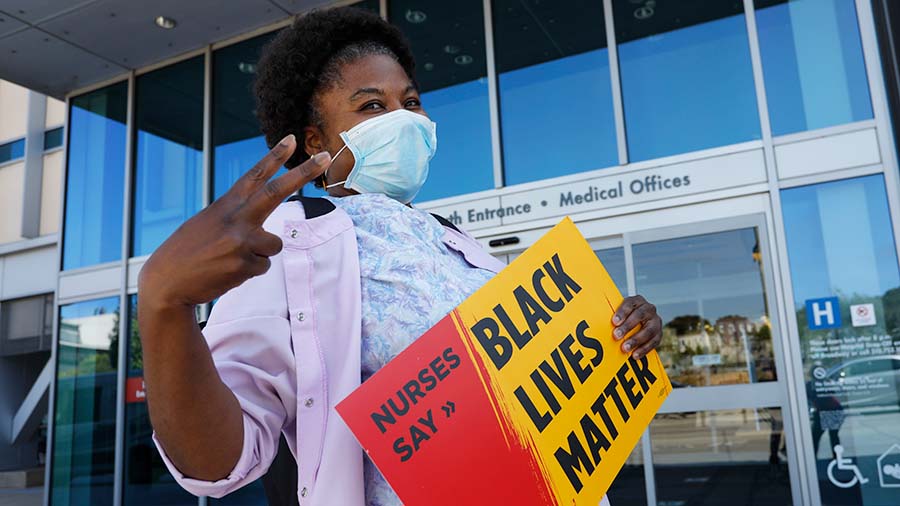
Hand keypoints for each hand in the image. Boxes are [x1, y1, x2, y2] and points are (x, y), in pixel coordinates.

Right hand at [138, 134, 330, 309]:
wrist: (167, 282)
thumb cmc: (189, 252)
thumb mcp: (209, 223)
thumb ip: (237, 218)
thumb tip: (266, 228)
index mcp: (226, 205)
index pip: (254, 176)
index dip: (274, 156)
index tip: (291, 138)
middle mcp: (236, 218)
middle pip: (277, 191)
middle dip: (303, 173)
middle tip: (326, 156)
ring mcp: (241, 241)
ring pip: (274, 244)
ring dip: (260, 253)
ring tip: (231, 259)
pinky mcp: (245, 264)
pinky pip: (263, 267)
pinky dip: (249, 271)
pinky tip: (227, 272)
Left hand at [611, 295, 661, 359]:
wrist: (640, 322)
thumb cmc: (625, 317)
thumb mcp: (619, 312)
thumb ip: (610, 314)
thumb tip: (595, 318)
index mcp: (637, 301)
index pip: (630, 303)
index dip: (622, 312)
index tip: (614, 322)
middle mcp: (648, 309)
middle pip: (639, 315)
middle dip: (627, 326)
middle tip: (616, 335)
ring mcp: (656, 321)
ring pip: (649, 330)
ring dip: (636, 340)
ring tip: (625, 348)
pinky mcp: (659, 333)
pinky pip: (654, 342)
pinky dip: (644, 349)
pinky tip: (635, 355)